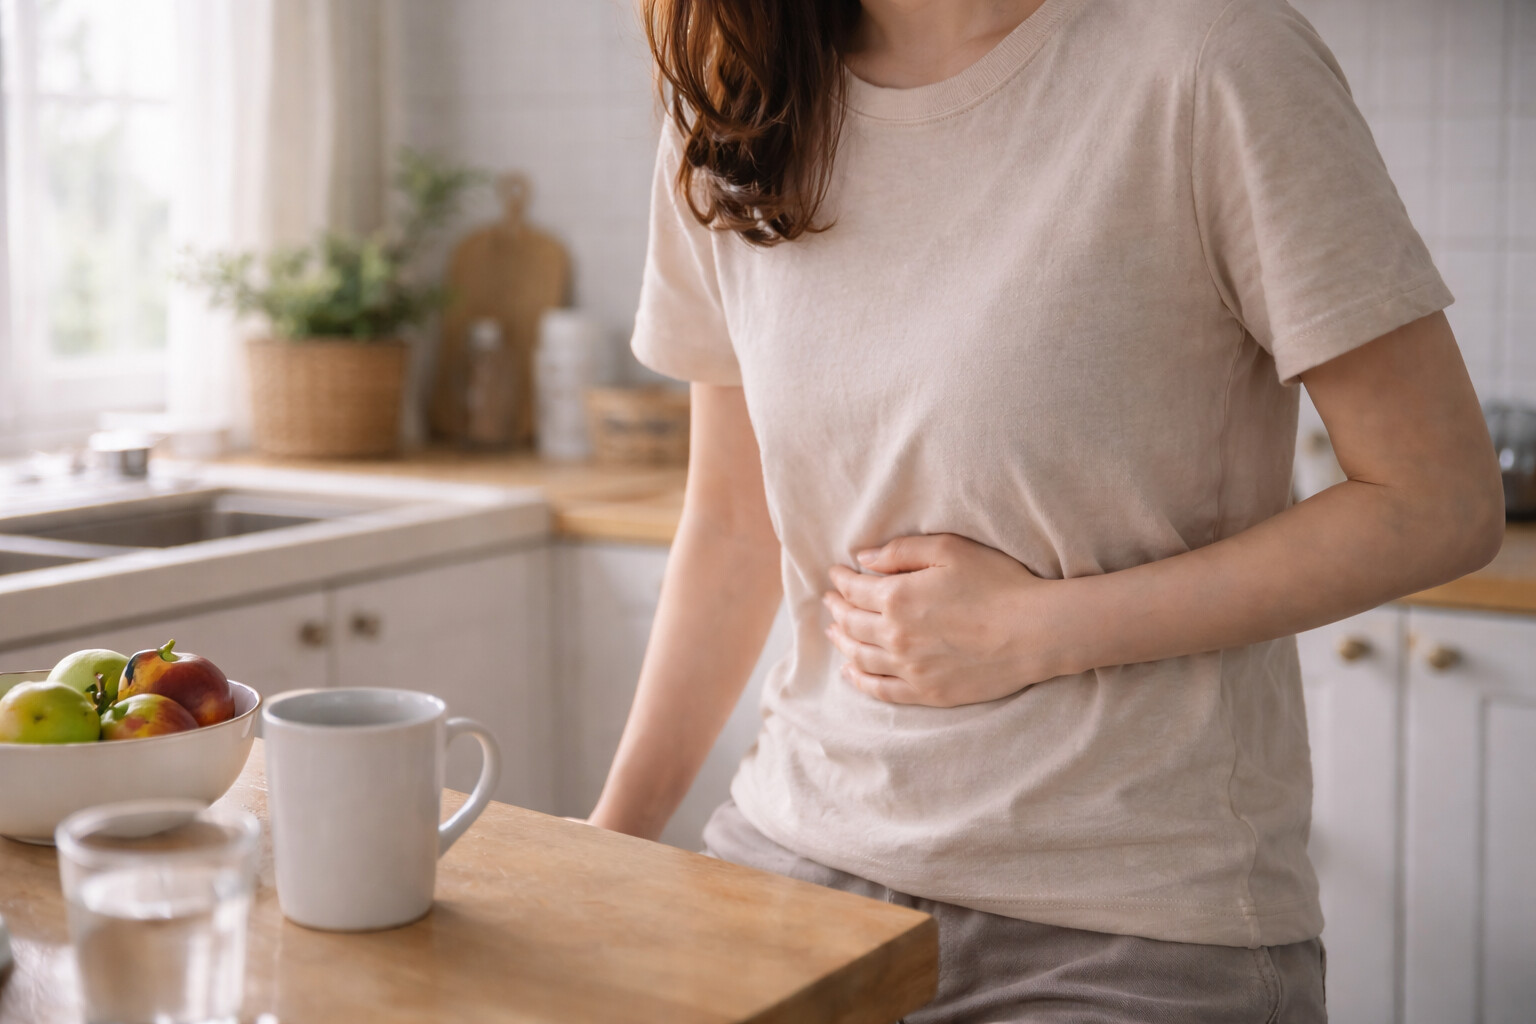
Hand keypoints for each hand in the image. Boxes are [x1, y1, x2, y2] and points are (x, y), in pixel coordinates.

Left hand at [824, 534, 1064, 706]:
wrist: (1035, 632)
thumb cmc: (998, 583)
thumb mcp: (950, 550)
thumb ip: (901, 552)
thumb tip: (862, 558)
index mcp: (897, 597)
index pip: (854, 588)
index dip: (840, 580)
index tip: (835, 574)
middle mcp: (895, 636)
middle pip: (851, 623)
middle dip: (836, 608)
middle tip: (830, 600)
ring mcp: (910, 669)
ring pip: (860, 657)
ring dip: (841, 642)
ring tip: (834, 631)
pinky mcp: (927, 693)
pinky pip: (881, 690)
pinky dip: (860, 680)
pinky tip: (851, 672)